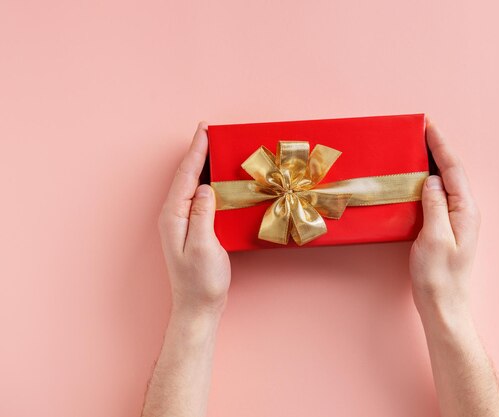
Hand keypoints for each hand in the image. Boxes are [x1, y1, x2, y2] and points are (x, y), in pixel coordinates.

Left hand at [158, 122, 230, 316]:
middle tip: (210, 131)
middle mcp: (173, 215)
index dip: (196, 151)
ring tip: (214, 147)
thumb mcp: (205, 247)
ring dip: (201, 164)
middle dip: (197, 152)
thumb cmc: (201, 282)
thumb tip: (206, 187)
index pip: (185, 176)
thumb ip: (203, 215)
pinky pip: (196, 196)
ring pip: (190, 184)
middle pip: (185, 176)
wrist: (197, 306)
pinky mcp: (191, 228)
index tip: (205, 130)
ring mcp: (180, 221)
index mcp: (174, 216)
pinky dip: (206, 181)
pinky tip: (216, 177)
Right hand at [409, 120, 480, 316]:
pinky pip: (439, 196)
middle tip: (421, 130)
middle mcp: (465, 212)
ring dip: (434, 162)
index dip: (440, 145)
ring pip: (446, 182)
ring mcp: (457, 220)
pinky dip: (429, 181)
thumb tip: (431, 180)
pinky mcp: (446, 228)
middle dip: (438, 148)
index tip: (428, 125)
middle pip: (452, 171)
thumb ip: (434, 206)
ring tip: (419, 147)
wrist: (443, 306)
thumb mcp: (434, 238)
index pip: (453, 169)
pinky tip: (418, 179)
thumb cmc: (439, 277)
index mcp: (465, 211)